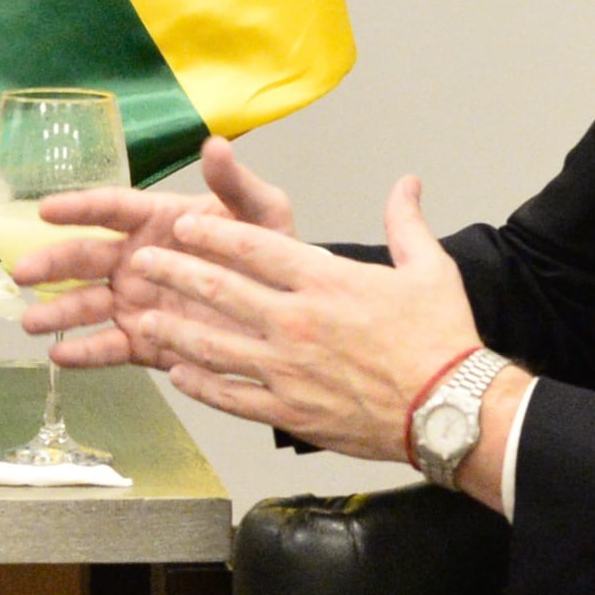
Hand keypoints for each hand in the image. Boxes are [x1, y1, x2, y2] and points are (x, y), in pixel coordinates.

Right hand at [16, 137, 298, 368]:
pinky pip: (109, 348)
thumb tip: (215, 144)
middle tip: (23, 272)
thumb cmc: (272, 253)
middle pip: (85, 258)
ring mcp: (137, 302)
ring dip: (58, 313)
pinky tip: (59, 358)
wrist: (290, 314)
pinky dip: (85, 354)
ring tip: (30, 324)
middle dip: (52, 264)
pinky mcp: (145, 341)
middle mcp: (137, 260)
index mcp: (157, 221)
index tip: (45, 210)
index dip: (78, 208)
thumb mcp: (263, 214)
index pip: (109, 209)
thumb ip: (235, 184)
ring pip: (87, 306)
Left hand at [111, 177, 481, 460]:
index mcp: (325, 280)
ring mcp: (286, 369)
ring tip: (144, 319)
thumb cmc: (442, 339)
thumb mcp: (431, 268)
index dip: (211, 233)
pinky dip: (200, 385)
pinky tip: (177, 375)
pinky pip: (231, 396)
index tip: (182, 225)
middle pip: (220, 290)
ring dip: (174, 330)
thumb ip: (407, 223)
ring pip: (213, 346)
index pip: (253, 247)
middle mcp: (296, 320)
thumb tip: (407, 183)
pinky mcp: (288, 410)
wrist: (450, 409)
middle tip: (144, 263)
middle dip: (175, 273)